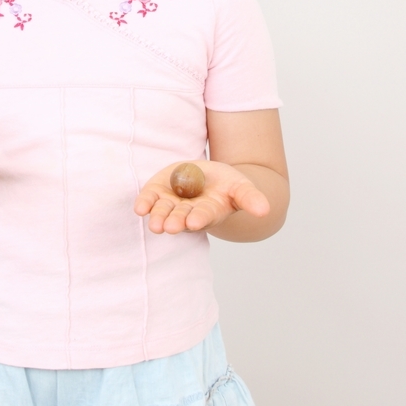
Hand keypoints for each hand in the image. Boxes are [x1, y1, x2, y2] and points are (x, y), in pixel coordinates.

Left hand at [134, 160, 269, 233]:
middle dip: (175, 222)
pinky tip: (140, 208)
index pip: (203, 216)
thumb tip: (265, 210)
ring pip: (163, 211)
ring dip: (158, 216)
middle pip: (180, 217)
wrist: (208, 177)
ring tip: (155, 224)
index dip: (199, 218)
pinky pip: (150, 200)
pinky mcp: (159, 192)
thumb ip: (250, 198)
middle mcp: (188, 213)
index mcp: (208, 212)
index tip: (194, 222)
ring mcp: (172, 204)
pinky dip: (144, 203)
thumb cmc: (227, 186)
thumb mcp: (240, 188)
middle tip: (169, 227)